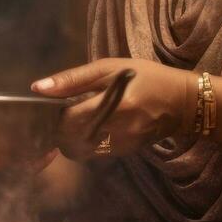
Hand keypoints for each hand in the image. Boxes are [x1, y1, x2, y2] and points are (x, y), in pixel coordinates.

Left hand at [33, 58, 192, 159]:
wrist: (184, 102)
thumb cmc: (147, 77)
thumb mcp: (111, 68)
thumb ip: (73, 79)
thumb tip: (38, 88)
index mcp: (116, 105)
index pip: (69, 119)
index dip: (55, 114)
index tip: (56, 105)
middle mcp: (119, 130)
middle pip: (71, 138)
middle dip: (59, 129)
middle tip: (62, 114)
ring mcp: (123, 146)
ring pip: (79, 149)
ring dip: (71, 137)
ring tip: (76, 120)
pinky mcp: (125, 153)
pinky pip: (94, 152)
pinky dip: (86, 141)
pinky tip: (93, 127)